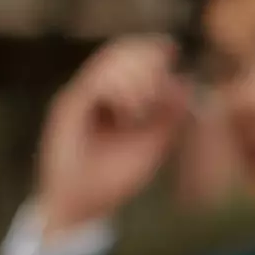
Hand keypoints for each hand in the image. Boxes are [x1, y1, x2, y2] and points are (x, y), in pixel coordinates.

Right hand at [34, 34, 192, 240]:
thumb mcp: (154, 143)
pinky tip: (131, 114)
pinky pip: (94, 84)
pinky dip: (117, 91)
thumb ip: (170, 115)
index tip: (172, 51)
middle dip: (144, 58)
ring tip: (144, 106)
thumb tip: (187, 81)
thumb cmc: (115, 177)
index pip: (132, 54)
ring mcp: (80, 97)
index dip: (151, 49)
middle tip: (160, 83)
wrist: (81, 205)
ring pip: (106, 62)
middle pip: (118, 50)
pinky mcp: (68, 108)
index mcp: (115, 94)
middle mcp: (95, 90)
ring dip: (133, 77)